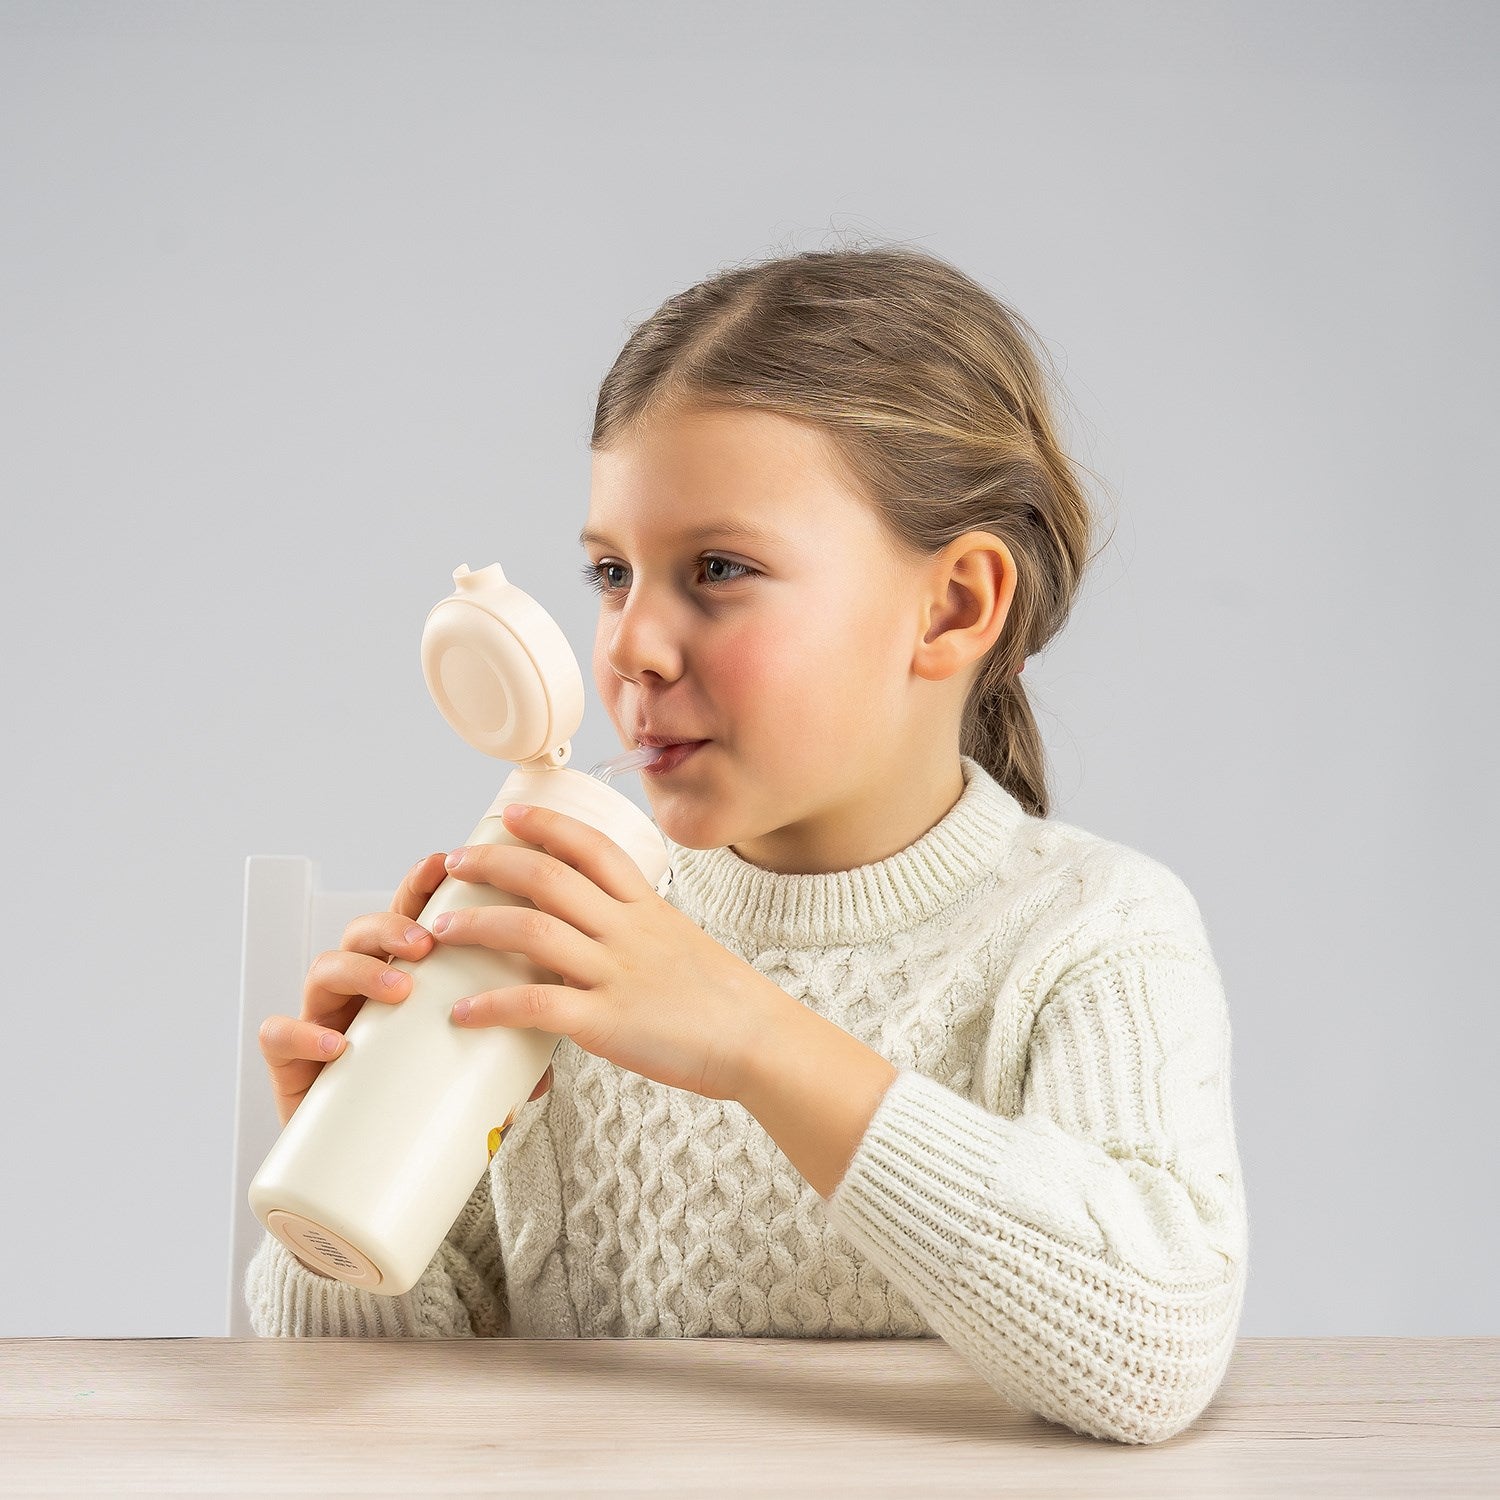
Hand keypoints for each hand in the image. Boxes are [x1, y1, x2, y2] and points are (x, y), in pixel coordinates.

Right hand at [258, 850, 553, 1128]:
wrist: (363, 1164)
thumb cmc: (415, 1098)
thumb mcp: (465, 1071)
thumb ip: (501, 1064)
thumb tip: (544, 1073)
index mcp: (398, 975)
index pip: (405, 915)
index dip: (416, 885)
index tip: (439, 864)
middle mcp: (356, 989)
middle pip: (361, 932)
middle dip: (391, 927)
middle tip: (425, 944)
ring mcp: (321, 1018)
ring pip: (323, 971)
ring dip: (360, 970)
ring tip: (400, 989)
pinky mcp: (291, 1063)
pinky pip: (280, 1036)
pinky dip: (304, 1034)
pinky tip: (338, 1045)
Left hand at [432, 802, 775, 1101]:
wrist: (760, 1041)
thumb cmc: (724, 998)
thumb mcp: (680, 942)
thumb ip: (635, 933)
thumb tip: (593, 936)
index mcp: (647, 907)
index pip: (592, 847)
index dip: (548, 825)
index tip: (513, 814)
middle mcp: (628, 930)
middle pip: (548, 878)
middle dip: (492, 864)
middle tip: (454, 863)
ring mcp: (617, 973)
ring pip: (532, 931)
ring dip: (476, 925)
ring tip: (438, 930)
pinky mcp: (608, 1022)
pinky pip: (538, 1005)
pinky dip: (493, 1006)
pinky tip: (463, 1012)